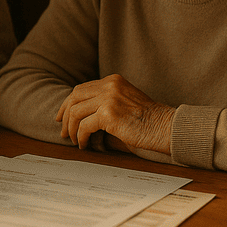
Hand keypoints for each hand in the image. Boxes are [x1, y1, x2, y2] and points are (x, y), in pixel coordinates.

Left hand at [56, 74, 174, 154]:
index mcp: (113, 81)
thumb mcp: (126, 102)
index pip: (81, 89)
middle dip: (65, 116)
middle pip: (74, 98)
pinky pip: (84, 126)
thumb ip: (106, 101)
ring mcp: (108, 98)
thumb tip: (80, 114)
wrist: (165, 127)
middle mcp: (109, 86)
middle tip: (63, 132)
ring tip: (76, 142)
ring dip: (72, 130)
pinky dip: (81, 137)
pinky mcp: (108, 114)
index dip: (67, 104)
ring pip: (76, 113)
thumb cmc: (148, 120)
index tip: (61, 117)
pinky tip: (85, 145)